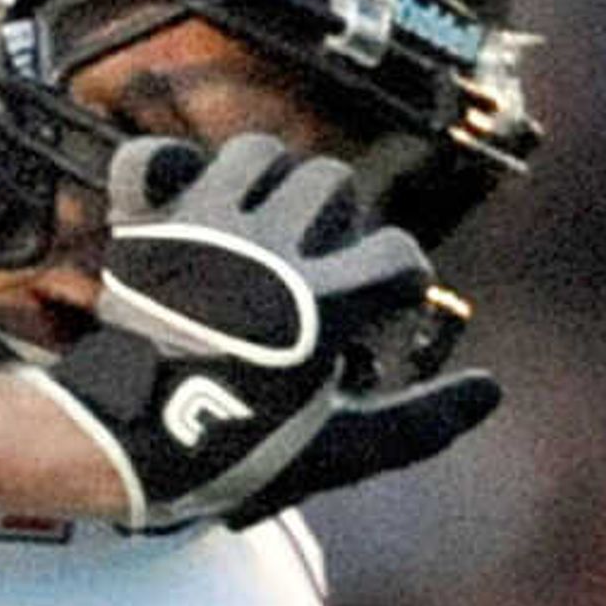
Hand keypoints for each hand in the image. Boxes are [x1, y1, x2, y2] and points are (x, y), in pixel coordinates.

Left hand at [32, 134, 495, 529]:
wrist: (118, 445)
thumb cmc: (228, 452)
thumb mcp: (334, 452)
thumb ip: (416, 424)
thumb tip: (487, 390)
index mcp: (319, 302)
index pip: (398, 255)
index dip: (398, 284)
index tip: (373, 316)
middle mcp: (266, 250)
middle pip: (332, 185)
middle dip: (335, 224)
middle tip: (308, 272)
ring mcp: (199, 231)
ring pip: (255, 153)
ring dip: (267, 182)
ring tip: (258, 227)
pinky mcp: (142, 231)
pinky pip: (149, 162)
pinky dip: (163, 170)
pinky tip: (181, 199)